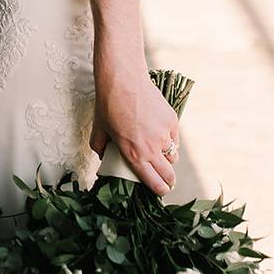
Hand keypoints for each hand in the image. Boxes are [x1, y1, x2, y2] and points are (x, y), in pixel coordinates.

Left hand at [90, 70, 179, 195]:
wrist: (124, 81)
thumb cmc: (108, 106)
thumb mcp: (99, 131)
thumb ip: (100, 148)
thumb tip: (104, 157)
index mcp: (134, 155)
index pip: (153, 182)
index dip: (159, 190)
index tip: (160, 192)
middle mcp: (152, 148)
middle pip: (169, 174)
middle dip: (168, 181)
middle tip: (166, 182)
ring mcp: (165, 135)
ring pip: (173, 156)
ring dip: (168, 160)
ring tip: (161, 158)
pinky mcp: (172, 121)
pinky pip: (175, 139)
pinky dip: (170, 141)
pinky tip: (160, 137)